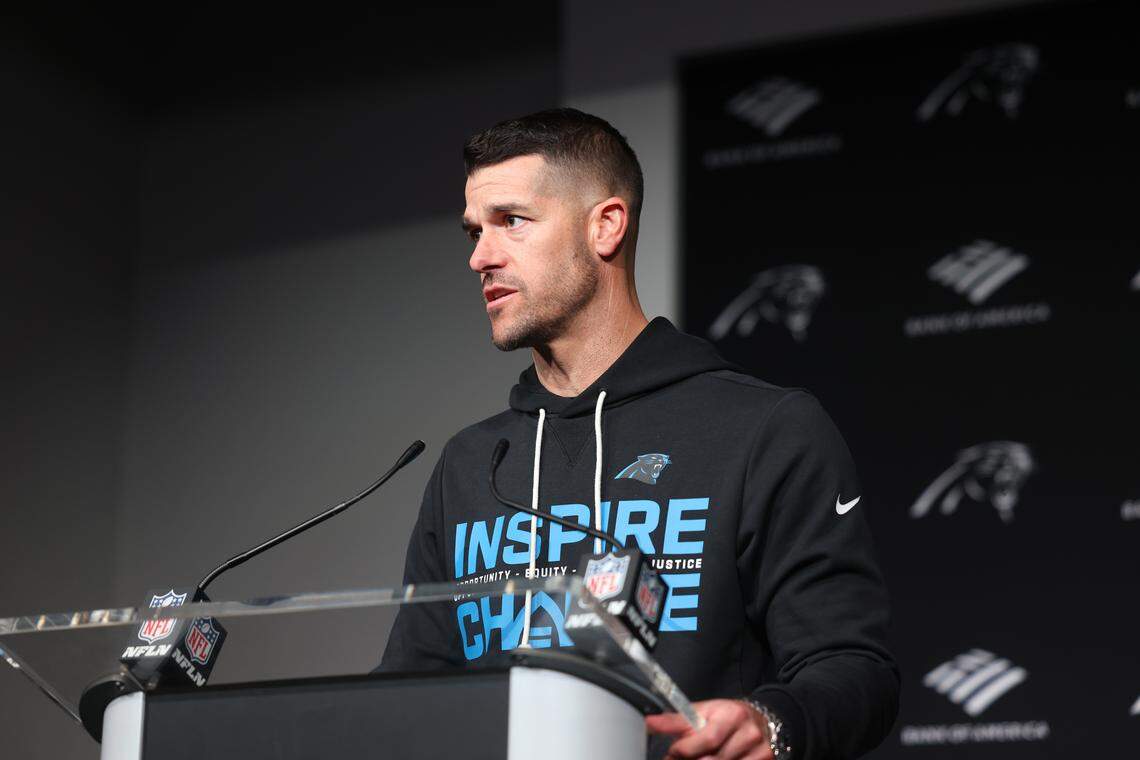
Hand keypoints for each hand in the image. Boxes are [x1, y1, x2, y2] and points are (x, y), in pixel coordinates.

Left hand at [646, 699, 772, 759]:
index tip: (672, 753)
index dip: (684, 750)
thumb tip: (650, 722)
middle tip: (678, 759)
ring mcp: (759, 752)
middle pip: (713, 759)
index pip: (707, 739)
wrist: (759, 722)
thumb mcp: (703, 712)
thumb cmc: (727, 716)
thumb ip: (676, 720)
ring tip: (696, 759)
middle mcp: (749, 734)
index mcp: (732, 715)